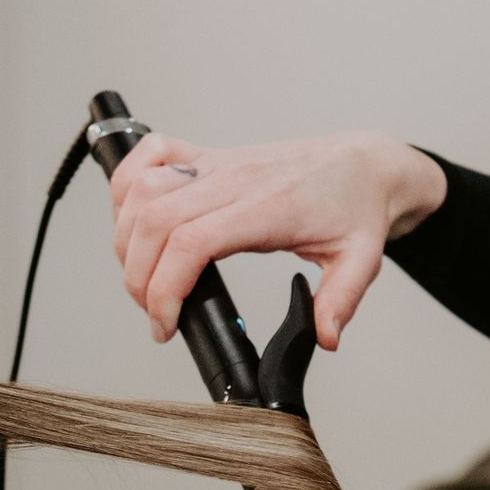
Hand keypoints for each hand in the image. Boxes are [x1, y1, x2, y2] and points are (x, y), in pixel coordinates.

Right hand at [108, 130, 446, 349]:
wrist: (363, 164)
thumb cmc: (356, 208)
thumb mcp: (361, 261)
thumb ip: (340, 301)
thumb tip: (324, 337)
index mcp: (267, 208)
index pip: (193, 242)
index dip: (164, 288)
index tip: (165, 324)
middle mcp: (234, 179)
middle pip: (155, 220)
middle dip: (138, 276)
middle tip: (153, 312)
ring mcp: (218, 163)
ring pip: (145, 188)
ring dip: (126, 236)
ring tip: (142, 275)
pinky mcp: (209, 154)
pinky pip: (153, 151)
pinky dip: (127, 181)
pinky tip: (132, 216)